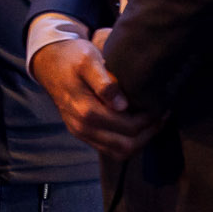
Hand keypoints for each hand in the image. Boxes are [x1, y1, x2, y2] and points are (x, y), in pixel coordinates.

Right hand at [29, 35, 161, 159]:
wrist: (50, 63)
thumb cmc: (73, 58)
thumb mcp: (88, 60)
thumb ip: (104, 83)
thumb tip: (122, 105)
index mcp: (86, 111)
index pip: (128, 127)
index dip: (149, 120)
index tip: (161, 106)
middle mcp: (83, 127)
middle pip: (126, 146)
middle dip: (149, 133)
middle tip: (162, 115)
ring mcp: (81, 133)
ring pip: (119, 153)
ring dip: (139, 141)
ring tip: (153, 123)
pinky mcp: (82, 134)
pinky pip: (109, 150)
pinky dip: (127, 143)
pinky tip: (137, 127)